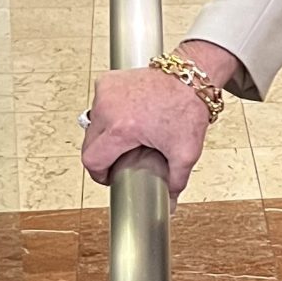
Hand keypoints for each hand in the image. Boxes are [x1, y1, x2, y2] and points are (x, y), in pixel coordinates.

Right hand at [82, 65, 211, 198]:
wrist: (191, 77)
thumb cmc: (188, 108)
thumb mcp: (185, 152)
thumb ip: (175, 182)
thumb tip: (169, 203)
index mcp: (121, 129)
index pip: (92, 160)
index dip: (100, 174)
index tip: (110, 176)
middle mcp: (108, 108)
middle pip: (90, 143)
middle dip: (103, 155)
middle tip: (122, 158)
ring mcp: (105, 92)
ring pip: (93, 124)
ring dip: (105, 133)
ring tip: (127, 136)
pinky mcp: (108, 81)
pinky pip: (100, 105)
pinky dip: (109, 113)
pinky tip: (126, 117)